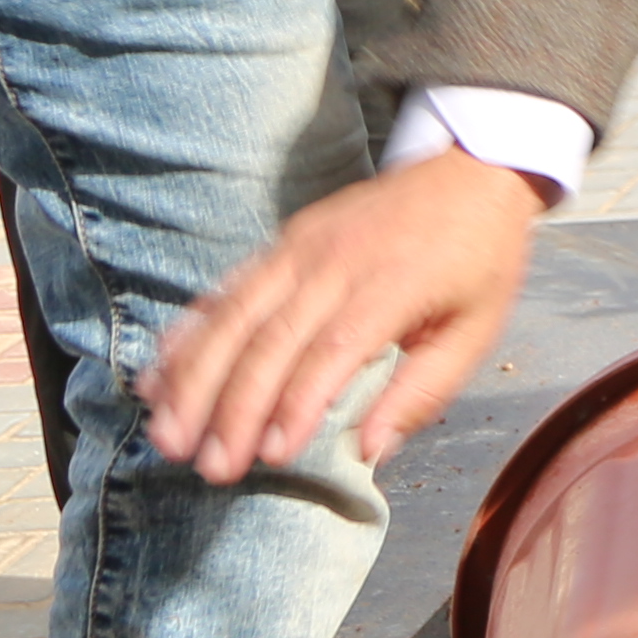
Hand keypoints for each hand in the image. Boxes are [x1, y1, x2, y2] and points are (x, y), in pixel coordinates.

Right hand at [146, 149, 544, 475]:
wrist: (473, 170)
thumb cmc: (479, 259)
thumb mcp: (477, 326)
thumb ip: (424, 389)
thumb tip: (370, 451)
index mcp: (392, 283)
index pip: (331, 351)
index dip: (295, 405)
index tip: (269, 457)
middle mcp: (338, 261)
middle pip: (270, 340)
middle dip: (231, 409)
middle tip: (207, 467)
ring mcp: (303, 245)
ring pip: (234, 315)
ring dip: (194, 378)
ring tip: (166, 434)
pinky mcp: (285, 239)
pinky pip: (227, 288)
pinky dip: (189, 332)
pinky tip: (158, 373)